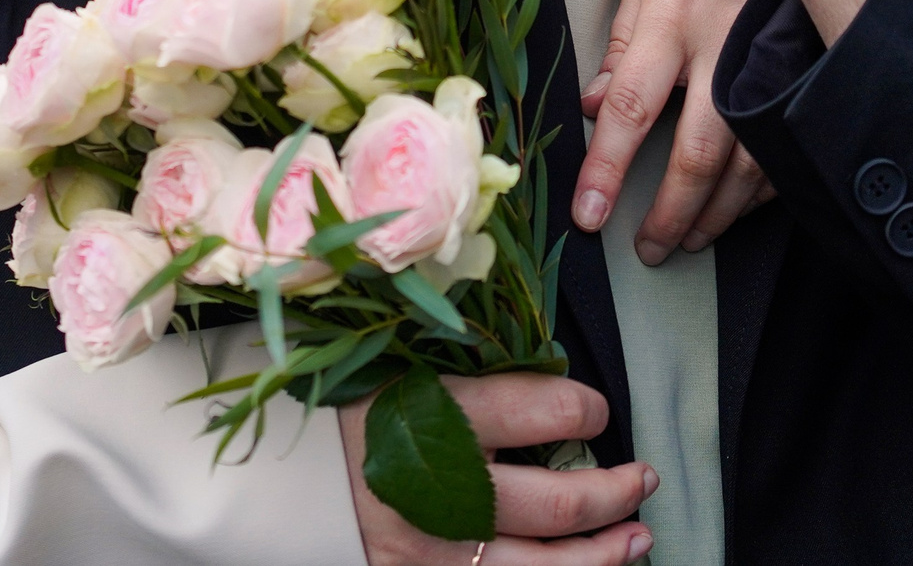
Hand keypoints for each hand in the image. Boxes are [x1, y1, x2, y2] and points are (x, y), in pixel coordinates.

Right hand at [342, 374, 654, 565]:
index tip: (596, 410)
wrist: (269, 476)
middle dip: (616, 490)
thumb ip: (477, 375)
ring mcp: (431, 548)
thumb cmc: (342, 407)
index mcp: (436, 412)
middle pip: (560, 503)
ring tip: (639, 535)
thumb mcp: (403, 367)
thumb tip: (555, 377)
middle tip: (644, 476)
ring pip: (545, 564)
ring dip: (605, 552)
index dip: (588, 412)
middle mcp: (440, 488)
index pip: (547, 414)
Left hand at [576, 0, 775, 263]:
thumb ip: (622, 43)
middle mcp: (722, 46)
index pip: (631, 107)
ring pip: (748, 161)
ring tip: (691, 237)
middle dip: (670, 212)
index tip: (591, 214)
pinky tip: (741, 204)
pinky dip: (763, 187)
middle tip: (649, 248)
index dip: (607, 168)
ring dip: (717, 211)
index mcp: (672, 19)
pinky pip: (785, 145)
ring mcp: (769, 63)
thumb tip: (591, 106)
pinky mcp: (803, 71)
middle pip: (696, 151)